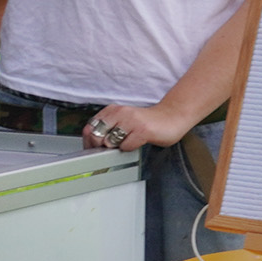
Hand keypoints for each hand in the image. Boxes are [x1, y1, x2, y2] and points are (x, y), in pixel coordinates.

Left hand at [82, 99, 197, 152]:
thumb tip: (91, 144)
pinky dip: (130, 149)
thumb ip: (107, 129)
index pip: (89, 128)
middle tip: (112, 149)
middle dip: (101, 147)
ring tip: (127, 143)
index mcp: (112, 110)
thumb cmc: (145, 122)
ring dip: (116, 147)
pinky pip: (126, 146)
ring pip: (110, 141)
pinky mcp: (142, 130)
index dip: (89, 142)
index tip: (94, 150)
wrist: (171, 116)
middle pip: (96, 135)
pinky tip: (137, 143)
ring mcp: (131, 120)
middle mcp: (119, 112)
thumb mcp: (122, 122)